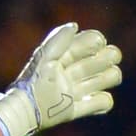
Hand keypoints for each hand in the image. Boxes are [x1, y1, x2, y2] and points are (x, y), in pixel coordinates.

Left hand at [0, 22, 120, 135]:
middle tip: (96, 65)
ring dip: (108, 78)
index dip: (97, 41)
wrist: (26, 109)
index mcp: (65, 56)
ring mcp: (76, 90)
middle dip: (107, 58)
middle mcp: (73, 72)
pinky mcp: (76, 109)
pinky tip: (91, 100)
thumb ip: (58, 40)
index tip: (96, 45)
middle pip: (105, 59)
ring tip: (92, 84)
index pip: (92, 41)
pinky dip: (103, 101)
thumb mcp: (45, 57)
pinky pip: (102, 102)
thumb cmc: (33, 81)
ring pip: (108, 78)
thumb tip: (75, 25)